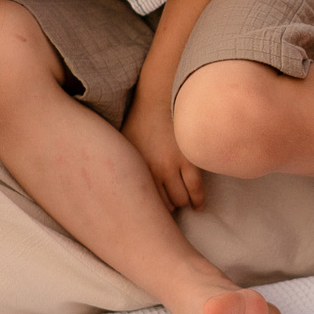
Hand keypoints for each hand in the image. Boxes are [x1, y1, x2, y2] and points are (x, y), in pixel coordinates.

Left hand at [125, 94, 206, 210]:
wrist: (159, 100)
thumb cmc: (139, 122)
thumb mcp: (123, 145)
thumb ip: (123, 166)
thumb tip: (116, 185)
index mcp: (136, 169)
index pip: (145, 202)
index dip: (151, 211)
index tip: (153, 214)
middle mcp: (154, 171)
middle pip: (164, 204)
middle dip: (167, 209)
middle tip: (170, 208)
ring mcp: (173, 166)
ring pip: (182, 199)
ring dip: (183, 204)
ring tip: (185, 204)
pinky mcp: (189, 159)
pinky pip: (196, 188)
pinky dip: (198, 199)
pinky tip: (198, 204)